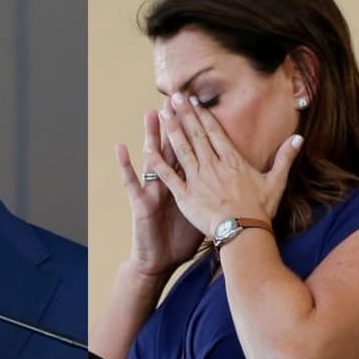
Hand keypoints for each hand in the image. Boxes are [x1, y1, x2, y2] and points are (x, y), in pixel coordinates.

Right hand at [115, 107, 202, 276]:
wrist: (160, 259)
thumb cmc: (181, 239)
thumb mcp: (203, 213)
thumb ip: (218, 195)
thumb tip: (238, 183)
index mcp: (187, 182)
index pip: (193, 150)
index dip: (196, 128)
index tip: (201, 106)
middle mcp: (169, 182)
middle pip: (173, 147)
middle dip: (175, 123)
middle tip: (176, 98)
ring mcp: (153, 190)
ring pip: (152, 158)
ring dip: (151, 136)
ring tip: (151, 114)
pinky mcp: (140, 202)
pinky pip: (131, 181)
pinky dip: (125, 165)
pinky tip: (120, 148)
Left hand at [154, 92, 300, 236]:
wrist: (244, 232)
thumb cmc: (260, 209)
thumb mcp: (276, 181)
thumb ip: (285, 158)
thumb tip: (298, 138)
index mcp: (232, 160)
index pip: (214, 131)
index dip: (202, 114)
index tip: (193, 100)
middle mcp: (213, 165)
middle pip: (196, 134)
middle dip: (184, 114)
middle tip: (173, 96)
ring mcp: (197, 179)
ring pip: (181, 149)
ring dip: (171, 129)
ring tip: (162, 112)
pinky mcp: (185, 194)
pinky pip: (168, 175)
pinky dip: (158, 161)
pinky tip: (147, 147)